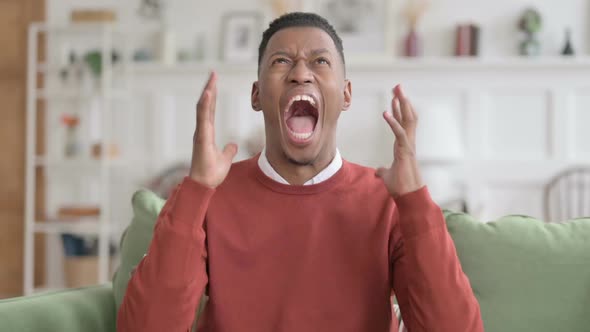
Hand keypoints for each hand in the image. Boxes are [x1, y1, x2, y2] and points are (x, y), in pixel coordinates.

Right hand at [189, 72, 237, 187]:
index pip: (209, 110)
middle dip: (209, 88)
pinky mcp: (201, 137)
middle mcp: (201, 130)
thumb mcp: (225, 160)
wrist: (203, 185)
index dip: (212, 97)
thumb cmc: (210, 174)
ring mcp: (200, 133)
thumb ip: (228, 151)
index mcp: (206, 133)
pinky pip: (203, 117)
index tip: (214, 83)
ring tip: (211, 78)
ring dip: (207, 92)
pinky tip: (209, 92)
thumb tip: (233, 145)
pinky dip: (205, 104)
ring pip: (203, 108)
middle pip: (205, 105)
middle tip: (213, 73)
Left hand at [376, 84, 422, 196]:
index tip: (394, 98)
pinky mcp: (405, 151)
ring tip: (397, 91)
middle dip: (402, 100)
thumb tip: (378, 171)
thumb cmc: (400, 186)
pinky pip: (400, 133)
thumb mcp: (387, 176)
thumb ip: (383, 171)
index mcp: (403, 145)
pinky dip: (393, 122)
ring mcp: (408, 145)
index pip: (402, 123)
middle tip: (398, 86)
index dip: (399, 110)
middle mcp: (408, 142)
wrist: (407, 195)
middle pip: (407, 116)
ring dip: (402, 105)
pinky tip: (385, 113)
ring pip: (408, 120)